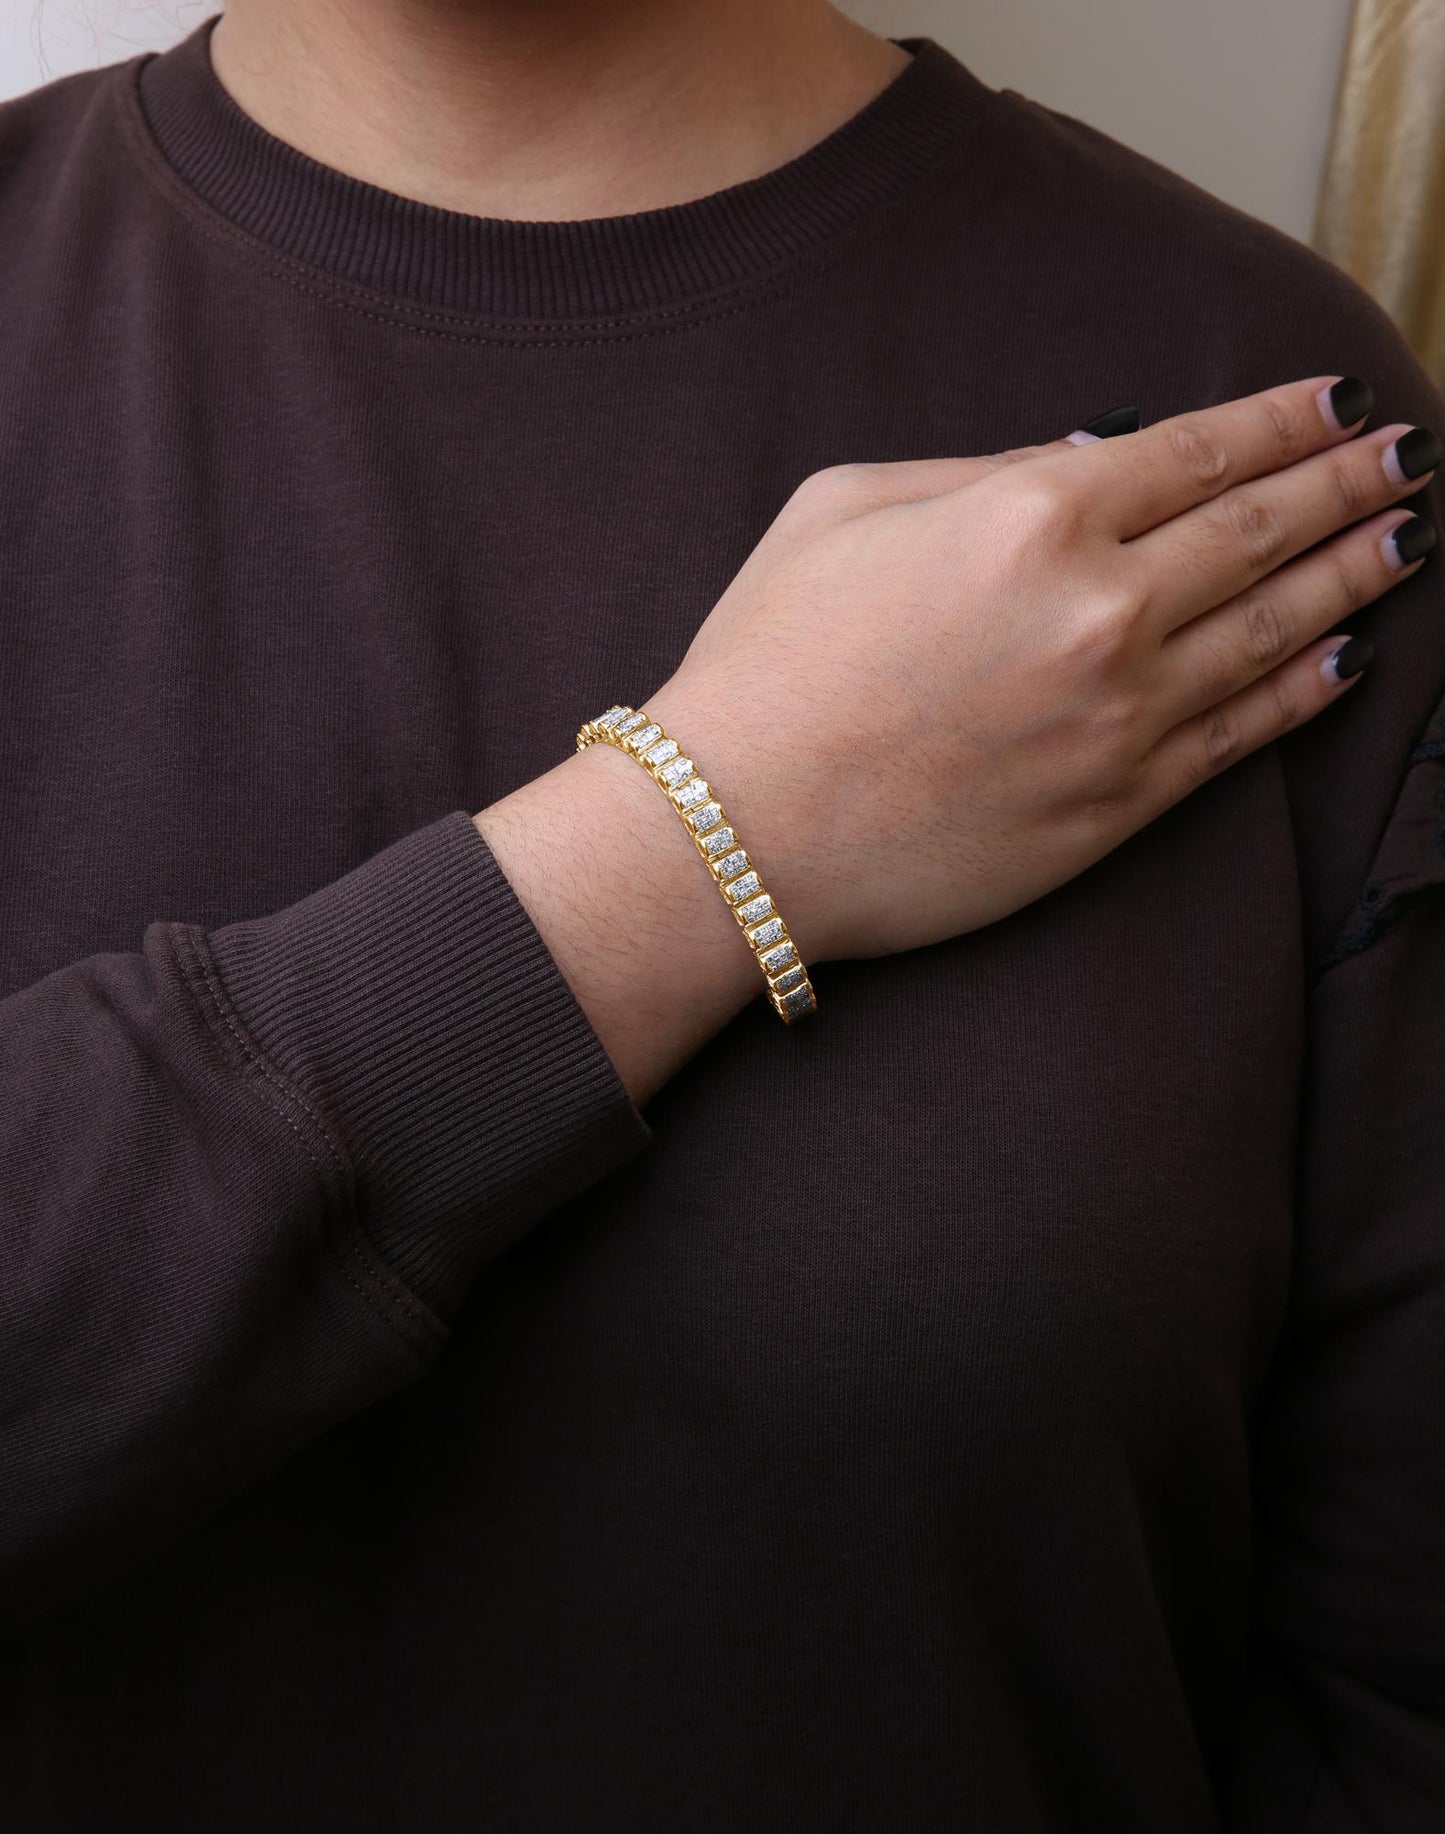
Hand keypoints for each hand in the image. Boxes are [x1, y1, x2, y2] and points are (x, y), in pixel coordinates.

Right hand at [647, 375, 1437, 962]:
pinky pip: (1241, 734)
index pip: (1199, 449)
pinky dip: (1306, 691)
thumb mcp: (842, 506)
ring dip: (1356, 576)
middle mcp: (1099, 607)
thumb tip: (1090, 462)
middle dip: (1348, 483)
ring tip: (1411, 540)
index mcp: (1031, 514)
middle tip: (1408, 456)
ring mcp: (1121, 714)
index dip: (1283, 420)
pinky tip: (1349, 659)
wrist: (735, 831)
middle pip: (1262, 528)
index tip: (1339, 401)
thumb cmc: (767, 661)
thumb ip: (982, 470)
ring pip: (1275, 628)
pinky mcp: (1118, 806)